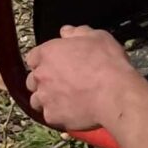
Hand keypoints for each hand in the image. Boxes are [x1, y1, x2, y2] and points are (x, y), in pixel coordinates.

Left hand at [25, 25, 140, 132]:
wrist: (114, 94)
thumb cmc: (107, 63)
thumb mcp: (98, 37)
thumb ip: (78, 33)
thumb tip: (66, 32)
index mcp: (49, 53)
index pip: (33, 56)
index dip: (44, 60)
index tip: (55, 63)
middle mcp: (42, 75)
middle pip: (33, 80)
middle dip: (43, 81)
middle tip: (62, 82)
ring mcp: (45, 98)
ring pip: (37, 100)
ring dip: (47, 99)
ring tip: (66, 99)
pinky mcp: (52, 116)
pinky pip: (50, 116)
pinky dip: (59, 114)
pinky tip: (73, 110)